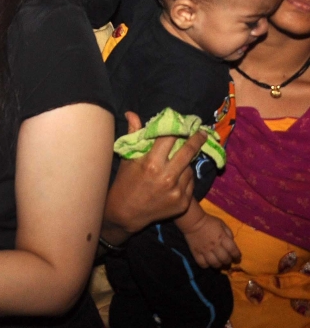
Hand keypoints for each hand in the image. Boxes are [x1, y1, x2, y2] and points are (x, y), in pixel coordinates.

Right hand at [102, 112, 206, 243]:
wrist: (126, 213)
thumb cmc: (124, 183)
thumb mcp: (128, 159)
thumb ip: (134, 135)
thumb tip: (132, 113)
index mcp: (152, 164)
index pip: (170, 139)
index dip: (178, 128)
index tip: (185, 123)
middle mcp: (167, 177)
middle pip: (188, 152)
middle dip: (196, 139)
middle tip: (202, 132)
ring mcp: (177, 191)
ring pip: (189, 168)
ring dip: (186, 162)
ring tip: (180, 161)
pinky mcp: (183, 202)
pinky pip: (190, 183)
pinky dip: (185, 178)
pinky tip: (178, 177)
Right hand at [181, 213, 240, 269]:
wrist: (192, 221)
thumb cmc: (209, 221)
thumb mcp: (222, 224)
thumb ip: (229, 234)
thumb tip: (231, 243)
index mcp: (223, 238)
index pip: (233, 251)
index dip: (237, 256)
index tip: (237, 257)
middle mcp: (215, 246)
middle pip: (225, 259)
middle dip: (228, 261)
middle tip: (227, 260)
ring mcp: (205, 251)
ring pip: (214, 264)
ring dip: (219, 265)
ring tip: (219, 263)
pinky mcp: (196, 253)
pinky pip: (202, 264)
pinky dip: (206, 265)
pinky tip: (208, 262)